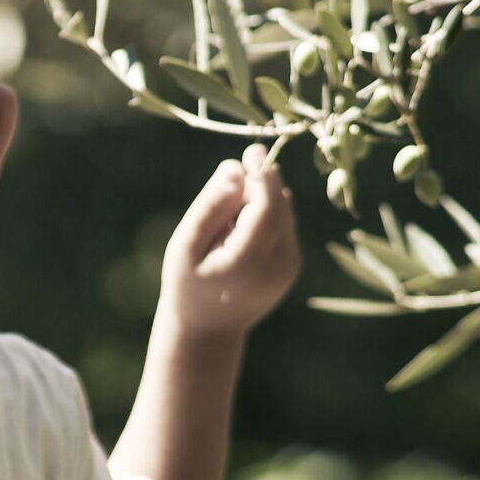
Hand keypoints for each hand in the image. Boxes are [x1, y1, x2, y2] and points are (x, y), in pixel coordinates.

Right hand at [160, 146, 300, 343]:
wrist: (208, 330)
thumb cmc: (188, 284)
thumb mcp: (185, 244)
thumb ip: (211, 206)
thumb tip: (237, 168)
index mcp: (249, 261)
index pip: (268, 206)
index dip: (263, 174)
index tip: (252, 149)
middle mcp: (279, 264)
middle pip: (279, 204)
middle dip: (259, 186)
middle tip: (225, 195)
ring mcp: (290, 266)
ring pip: (285, 212)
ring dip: (261, 201)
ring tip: (227, 226)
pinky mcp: (293, 264)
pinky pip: (284, 223)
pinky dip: (265, 215)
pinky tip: (239, 233)